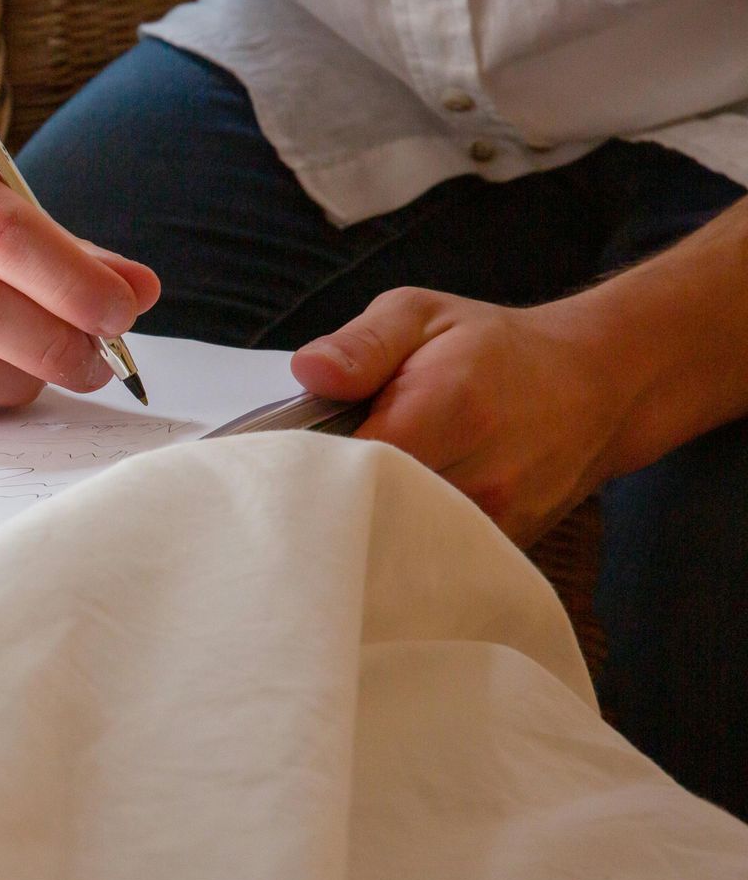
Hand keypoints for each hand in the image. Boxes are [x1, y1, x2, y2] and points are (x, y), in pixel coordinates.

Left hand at [290, 287, 634, 542]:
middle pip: (374, 513)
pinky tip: (384, 523)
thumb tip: (310, 371)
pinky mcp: (505, 551)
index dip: (309, 466)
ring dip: (366, 527)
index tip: (283, 463)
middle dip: (331, 504)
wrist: (596, 386)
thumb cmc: (494, 347)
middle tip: (302, 489)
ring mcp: (499, 522)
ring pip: (401, 546)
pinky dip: (401, 548)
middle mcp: (482, 474)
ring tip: (345, 502)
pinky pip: (433, 564)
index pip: (355, 461)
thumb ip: (363, 343)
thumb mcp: (420, 315)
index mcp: (452, 406)